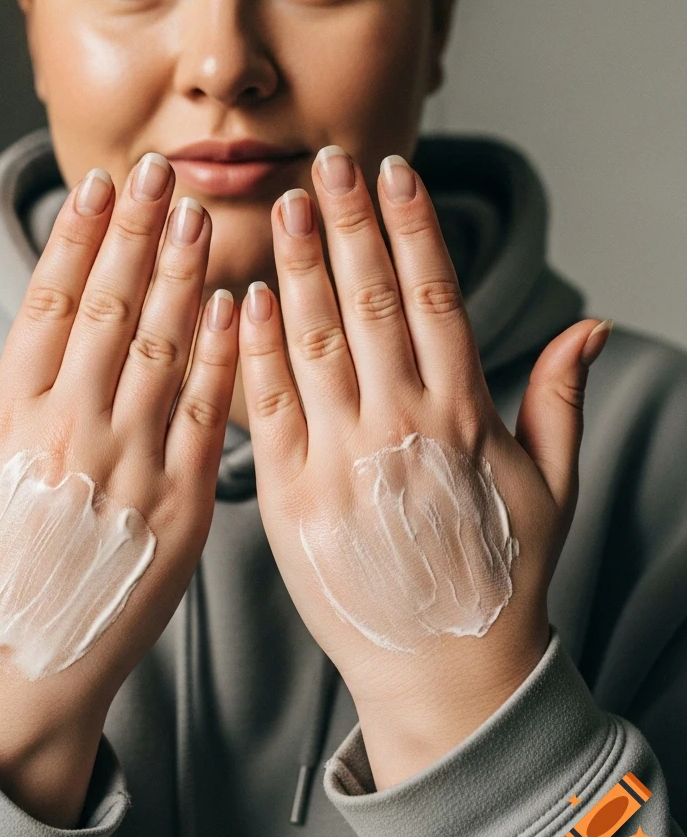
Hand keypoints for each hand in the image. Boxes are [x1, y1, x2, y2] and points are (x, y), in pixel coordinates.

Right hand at [0, 153, 238, 823]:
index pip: (51, 302)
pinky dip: (223, 358)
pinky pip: (209, 417)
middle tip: (161, 171)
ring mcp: (133, 467)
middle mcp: (74, 430)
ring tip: (198, 215)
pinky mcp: (184, 506)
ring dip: (184, 276)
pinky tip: (237, 304)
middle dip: (138, 233)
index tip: (99, 185)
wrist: (23, 666)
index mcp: (15, 416)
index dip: (78, 237)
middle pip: (113, 309)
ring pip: (165, 349)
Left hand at [237, 146, 608, 787]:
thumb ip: (557, 399)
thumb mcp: (551, 487)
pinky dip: (254, 348)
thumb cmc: (499, 577)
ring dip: (297, 267)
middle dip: (348, 223)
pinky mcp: (290, 496)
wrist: (444, 675)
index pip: (436, 294)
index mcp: (465, 414)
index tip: (394, 172)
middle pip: (372, 300)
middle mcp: (403, 425)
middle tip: (326, 161)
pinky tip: (243, 297)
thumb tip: (592, 325)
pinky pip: (269, 408)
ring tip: (283, 206)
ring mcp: (342, 459)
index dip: (413, 226)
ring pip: (316, 340)